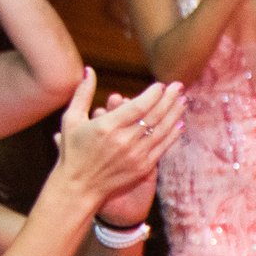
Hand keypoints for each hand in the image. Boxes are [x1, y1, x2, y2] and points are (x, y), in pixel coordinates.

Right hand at [51, 70, 184, 212]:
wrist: (80, 185)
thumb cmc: (73, 150)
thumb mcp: (71, 119)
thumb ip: (82, 93)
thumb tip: (89, 69)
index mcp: (107, 126)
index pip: (138, 107)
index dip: (153, 95)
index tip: (161, 85)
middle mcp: (124, 141)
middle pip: (154, 116)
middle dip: (169, 99)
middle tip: (179, 87)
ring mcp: (136, 155)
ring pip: (162, 131)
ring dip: (175, 114)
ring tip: (184, 101)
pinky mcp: (143, 167)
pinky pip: (162, 148)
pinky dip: (173, 135)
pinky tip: (180, 124)